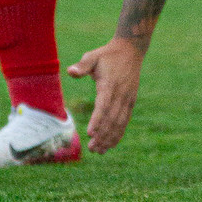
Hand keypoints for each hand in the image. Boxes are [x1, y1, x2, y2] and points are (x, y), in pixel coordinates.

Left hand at [67, 37, 143, 153]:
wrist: (130, 50)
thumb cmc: (107, 55)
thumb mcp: (93, 56)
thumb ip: (82, 66)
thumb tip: (70, 72)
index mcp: (109, 84)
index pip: (103, 105)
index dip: (97, 120)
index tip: (90, 133)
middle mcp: (120, 94)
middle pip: (112, 118)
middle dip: (102, 135)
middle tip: (92, 148)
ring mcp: (127, 99)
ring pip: (120, 123)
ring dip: (110, 138)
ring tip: (99, 151)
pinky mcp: (131, 102)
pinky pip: (125, 121)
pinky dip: (118, 133)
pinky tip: (110, 145)